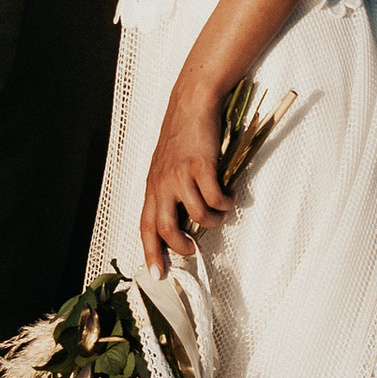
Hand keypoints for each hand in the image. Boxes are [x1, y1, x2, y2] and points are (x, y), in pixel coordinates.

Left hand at [139, 75, 230, 276]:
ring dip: (213, 221)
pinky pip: (215, 197)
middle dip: (181, 246)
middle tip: (193, 250)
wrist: (192, 103)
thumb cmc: (182, 135)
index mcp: (153, 186)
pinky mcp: (201, 166)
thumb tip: (184, 220)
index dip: (150, 252)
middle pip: (166, 228)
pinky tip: (230, 198)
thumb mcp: (167, 166)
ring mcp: (181, 175)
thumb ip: (170, 191)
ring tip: (220, 213)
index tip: (156, 274)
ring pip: (197, 215)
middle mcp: (163, 183)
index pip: (146, 226)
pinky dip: (225, 203)